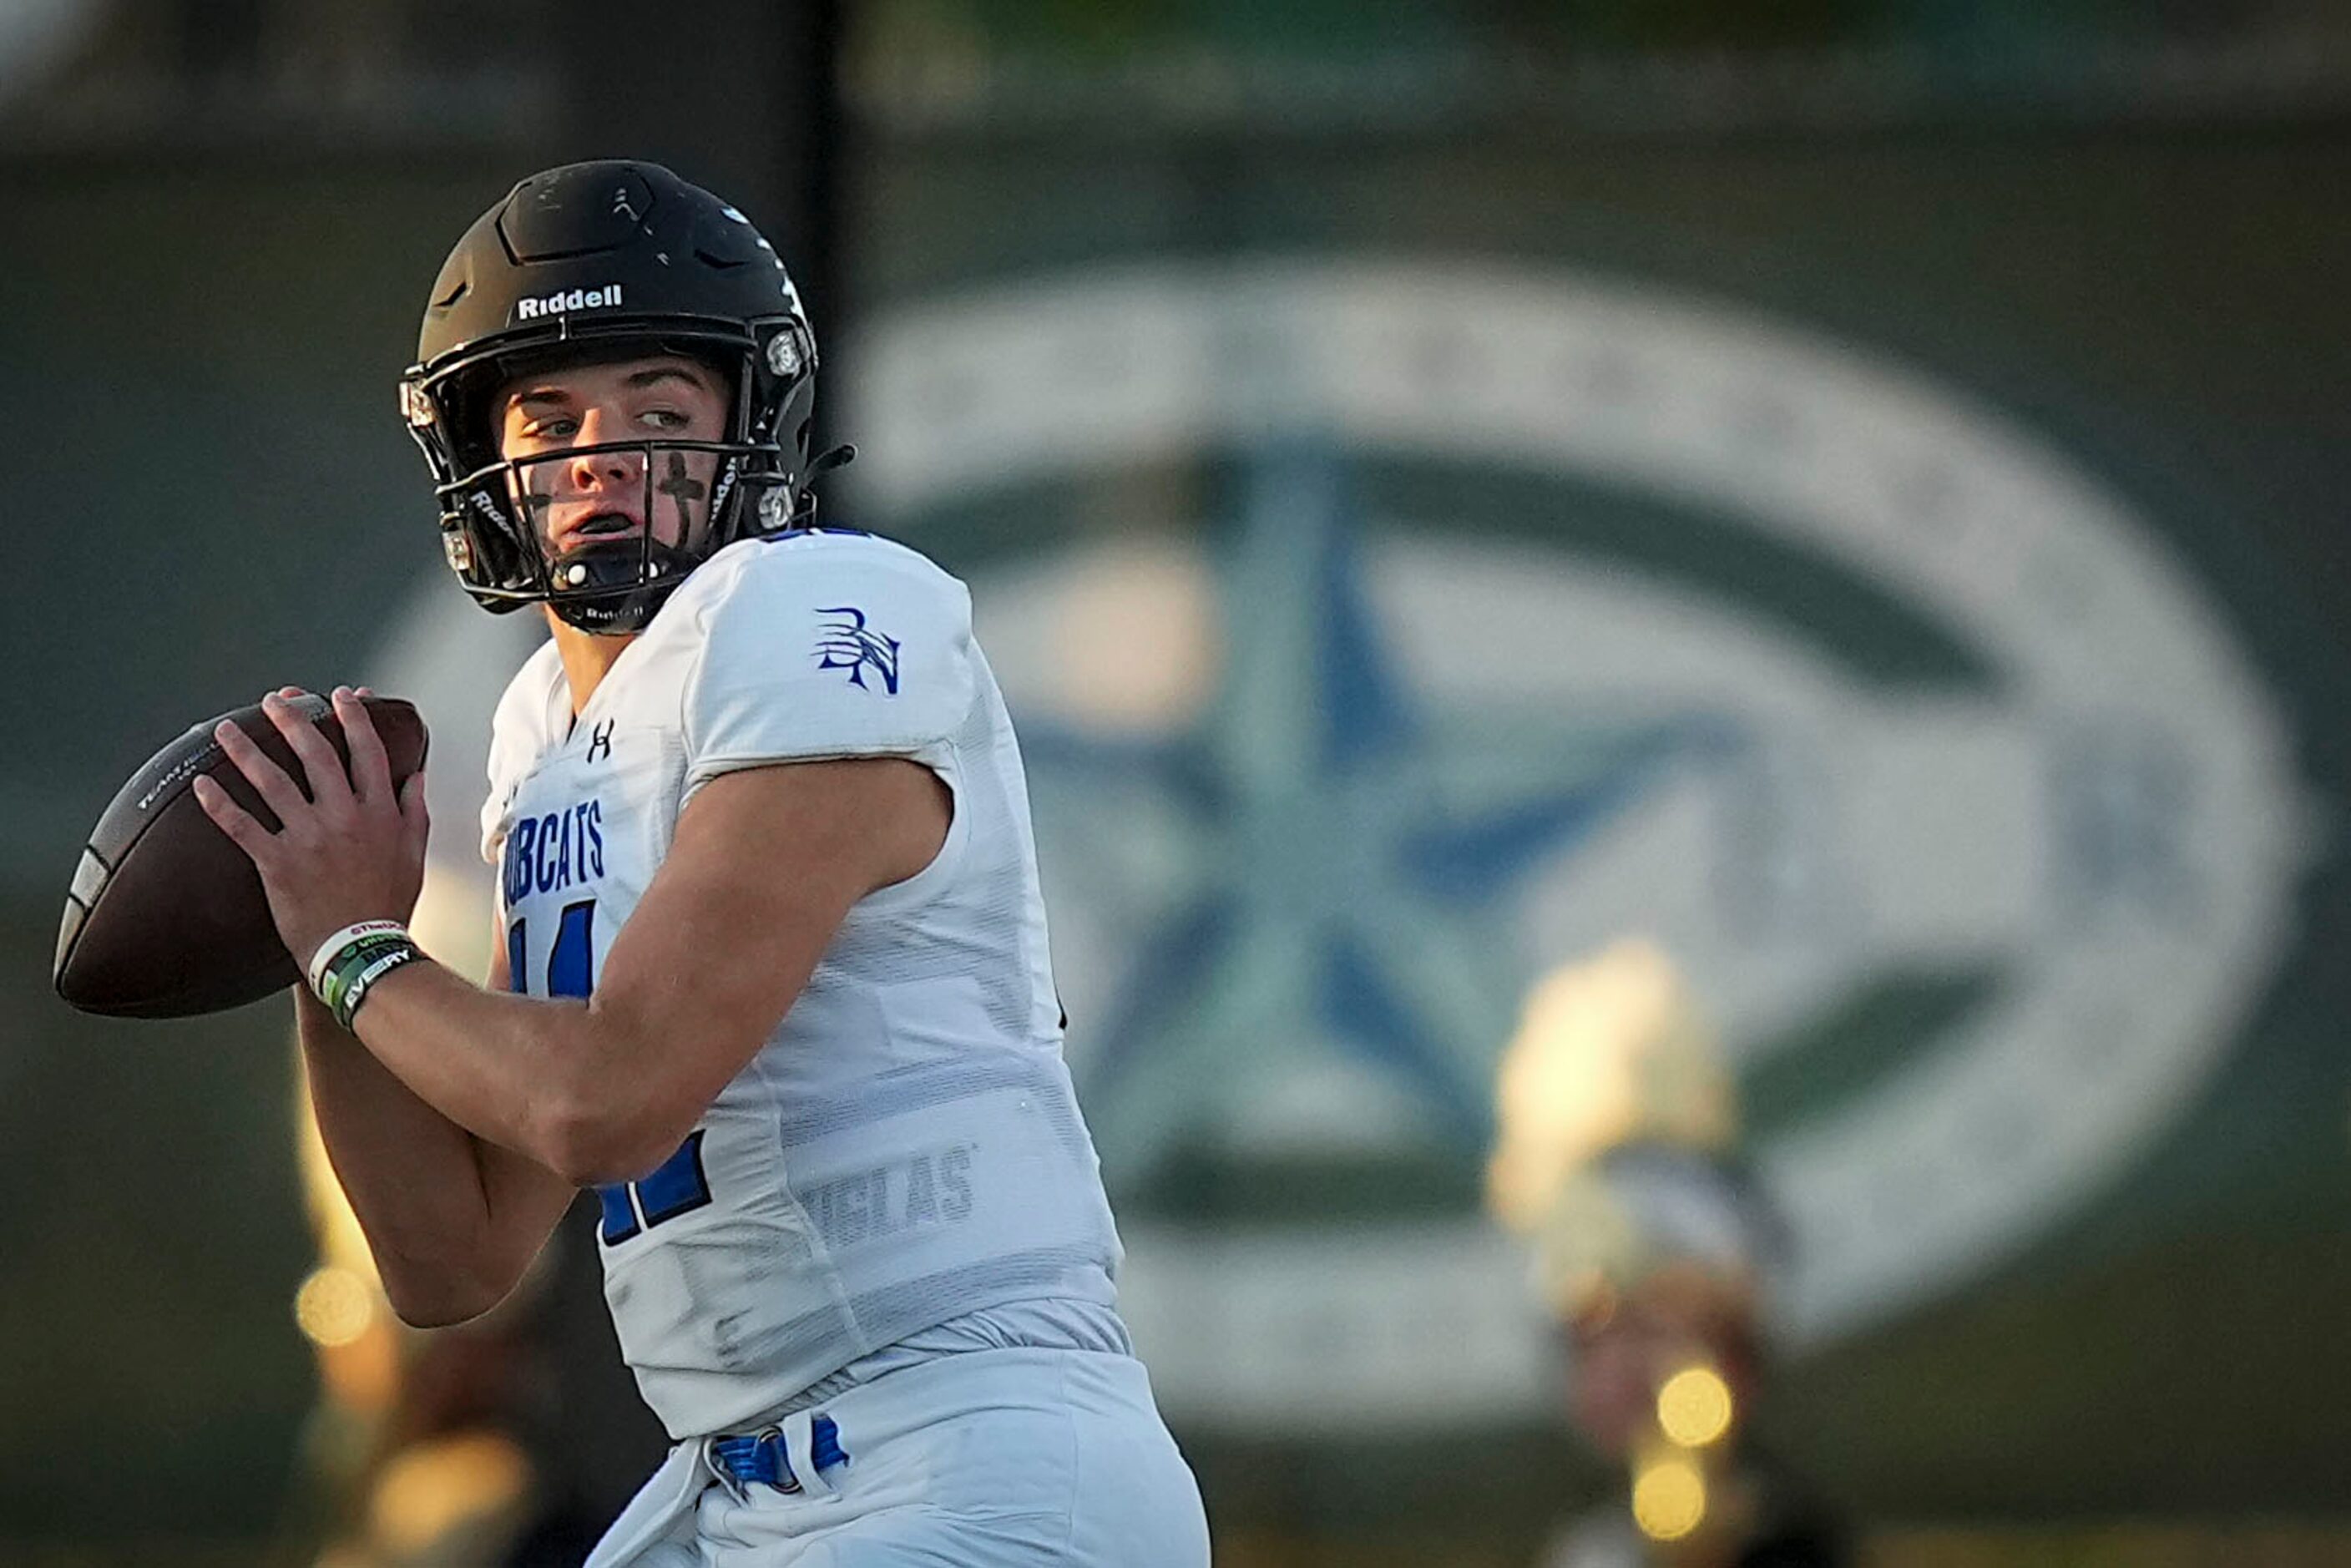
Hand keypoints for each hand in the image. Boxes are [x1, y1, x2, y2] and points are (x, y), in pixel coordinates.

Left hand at [194, 685, 430, 965]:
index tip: (343, 697)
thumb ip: (414, 811)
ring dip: (247, 751)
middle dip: (294, 721)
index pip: (367, 752)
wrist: (363, 950)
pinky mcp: (278, 862)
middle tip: (274, 702)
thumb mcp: (414, 854)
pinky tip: (203, 784)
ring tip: (227, 729)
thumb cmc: (388, 907)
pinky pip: (242, 826)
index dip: (354, 719)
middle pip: (315, 755)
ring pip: (273, 782)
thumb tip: (415, 777)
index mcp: (379, 813)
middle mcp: (344, 817)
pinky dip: (219, 804)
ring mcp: (309, 838)